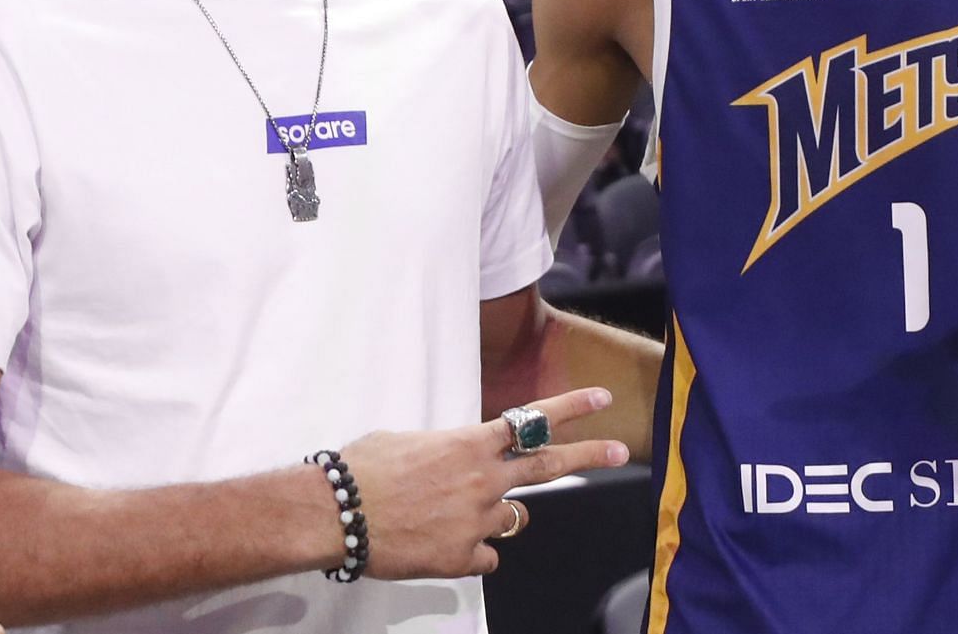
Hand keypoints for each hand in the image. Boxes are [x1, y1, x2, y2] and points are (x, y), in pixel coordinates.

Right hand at [345, 387, 626, 578]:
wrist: (336, 513)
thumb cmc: (363, 468)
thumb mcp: (410, 440)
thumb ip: (448, 448)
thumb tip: (455, 455)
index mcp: (471, 444)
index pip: (534, 421)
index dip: (572, 409)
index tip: (602, 399)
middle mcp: (484, 481)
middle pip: (550, 466)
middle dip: (591, 456)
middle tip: (621, 450)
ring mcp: (478, 522)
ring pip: (515, 518)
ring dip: (500, 514)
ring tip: (457, 512)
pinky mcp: (464, 558)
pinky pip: (486, 554)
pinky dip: (473, 550)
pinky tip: (441, 542)